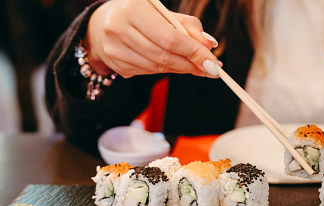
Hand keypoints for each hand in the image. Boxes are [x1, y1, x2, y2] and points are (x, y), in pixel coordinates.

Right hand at [85, 0, 219, 77]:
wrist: (105, 23)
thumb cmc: (142, 15)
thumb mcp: (164, 12)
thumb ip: (188, 26)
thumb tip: (209, 44)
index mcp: (133, 10)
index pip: (169, 37)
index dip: (194, 52)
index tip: (213, 62)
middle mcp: (119, 29)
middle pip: (164, 55)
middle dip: (192, 64)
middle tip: (211, 69)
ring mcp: (115, 50)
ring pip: (158, 67)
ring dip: (182, 69)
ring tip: (197, 67)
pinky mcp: (117, 66)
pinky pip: (150, 72)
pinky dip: (167, 70)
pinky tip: (175, 64)